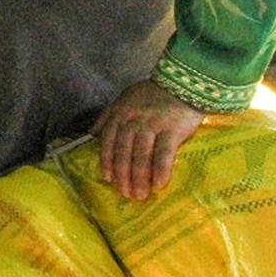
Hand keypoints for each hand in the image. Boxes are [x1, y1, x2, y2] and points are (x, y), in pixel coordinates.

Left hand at [91, 79, 204, 201]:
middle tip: (125, 193)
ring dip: (140, 178)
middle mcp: (133, 120)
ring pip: (141, 155)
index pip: (109, 140)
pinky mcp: (172, 130)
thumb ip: (108, 115)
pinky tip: (159, 184)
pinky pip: (164, 153)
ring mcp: (152, 125)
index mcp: (120, 113)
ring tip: (140, 195)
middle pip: (124, 152)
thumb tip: (91, 133)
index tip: (108, 178)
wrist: (184, 81)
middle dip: (123, 175)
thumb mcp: (125, 98)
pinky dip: (160, 170)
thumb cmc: (153, 93)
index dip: (107, 161)